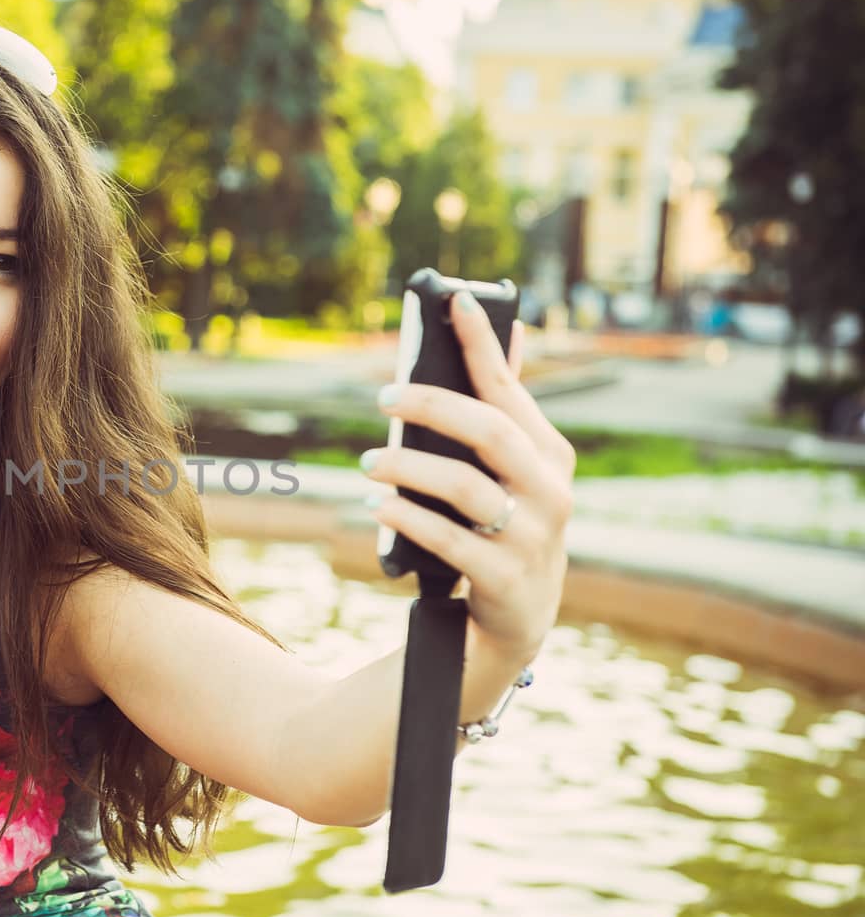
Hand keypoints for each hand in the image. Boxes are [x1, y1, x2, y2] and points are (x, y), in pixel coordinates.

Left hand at [362, 293, 574, 664]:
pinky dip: (408, 519)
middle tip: (384, 398)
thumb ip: (505, 407)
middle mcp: (550, 490)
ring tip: (367, 463)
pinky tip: (377, 506)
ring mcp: (531, 536)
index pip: (510, 390)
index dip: (483, 344)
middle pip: (489, 432)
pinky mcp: (504, 576)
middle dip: (433, 406)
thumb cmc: (506, 524)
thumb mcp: (516, 470)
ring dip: (408, 469)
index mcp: (548, 454)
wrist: (519, 616)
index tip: (455, 301)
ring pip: (465, 487)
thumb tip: (510, 329)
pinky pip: (449, 540)